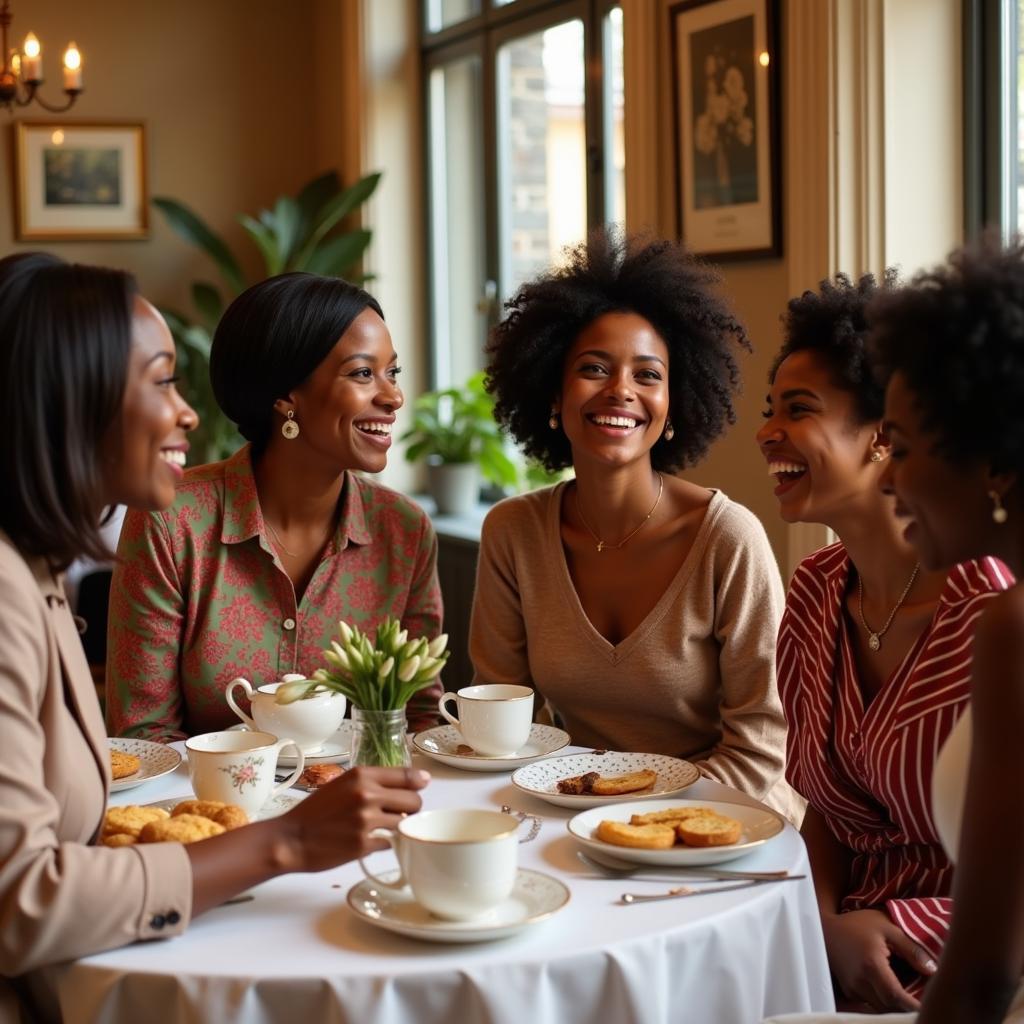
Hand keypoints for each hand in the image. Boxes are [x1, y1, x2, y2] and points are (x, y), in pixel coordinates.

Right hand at [280, 766, 429, 872]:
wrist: (291, 838)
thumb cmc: (315, 811)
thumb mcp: (343, 784)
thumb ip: (373, 782)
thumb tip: (412, 781)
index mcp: (362, 775)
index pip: (407, 775)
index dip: (418, 782)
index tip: (422, 786)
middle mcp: (367, 794)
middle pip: (414, 801)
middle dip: (411, 809)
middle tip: (400, 813)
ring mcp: (366, 820)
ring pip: (405, 823)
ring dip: (399, 827)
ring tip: (384, 828)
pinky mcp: (364, 844)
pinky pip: (390, 843)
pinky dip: (384, 843)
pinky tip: (370, 841)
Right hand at [823, 909, 936, 1011]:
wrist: (826, 928)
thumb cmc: (858, 924)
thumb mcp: (887, 927)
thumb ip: (911, 949)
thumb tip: (933, 970)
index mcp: (871, 965)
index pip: (896, 996)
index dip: (913, 1007)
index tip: (930, 1007)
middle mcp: (860, 981)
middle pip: (889, 1007)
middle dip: (907, 1009)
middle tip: (925, 1004)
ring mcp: (852, 988)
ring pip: (880, 1009)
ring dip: (896, 1008)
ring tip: (912, 1001)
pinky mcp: (849, 992)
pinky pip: (871, 1005)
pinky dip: (885, 1004)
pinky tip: (894, 996)